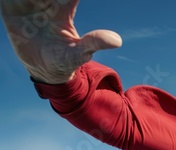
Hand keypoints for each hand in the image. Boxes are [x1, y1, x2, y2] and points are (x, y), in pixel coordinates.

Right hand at [1, 0, 121, 83]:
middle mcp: (46, 1)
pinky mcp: (11, 9)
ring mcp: (28, 4)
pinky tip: (13, 0)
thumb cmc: (64, 61)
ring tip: (31, 0)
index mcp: (62, 7)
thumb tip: (117, 41)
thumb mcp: (78, 54)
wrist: (42, 70)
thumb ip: (94, 43)